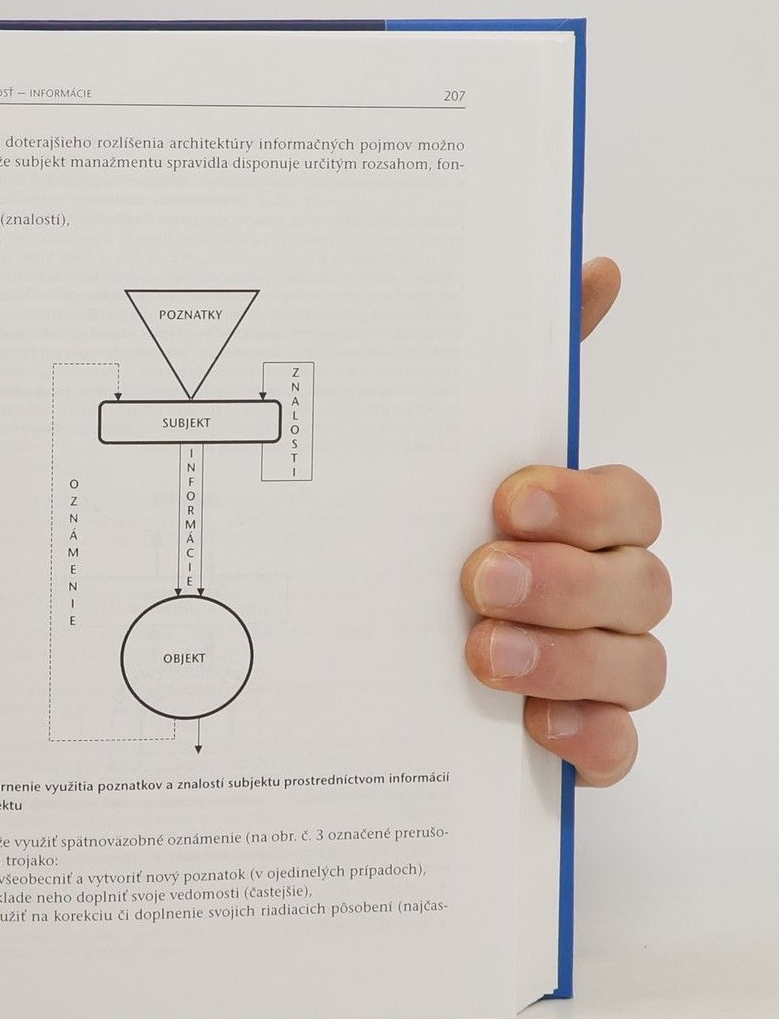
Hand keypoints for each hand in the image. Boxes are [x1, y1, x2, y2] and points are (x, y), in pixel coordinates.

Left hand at [461, 258, 669, 784]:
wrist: (380, 661)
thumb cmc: (437, 547)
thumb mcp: (455, 458)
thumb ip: (522, 370)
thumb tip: (589, 267)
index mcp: (583, 524)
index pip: (626, 502)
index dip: (581, 500)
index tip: (509, 498)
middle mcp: (604, 595)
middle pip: (637, 584)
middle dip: (563, 579)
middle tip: (480, 577)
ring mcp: (599, 671)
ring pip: (635, 667)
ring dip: (564, 658)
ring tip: (483, 652)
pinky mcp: (579, 741)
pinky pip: (615, 751)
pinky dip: (589, 742)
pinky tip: (540, 730)